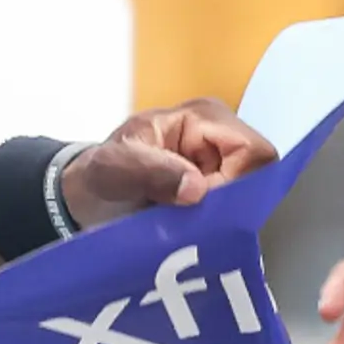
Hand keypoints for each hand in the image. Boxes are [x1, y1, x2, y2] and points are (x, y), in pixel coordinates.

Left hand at [58, 96, 276, 227]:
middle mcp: (222, 136)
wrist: (87, 196)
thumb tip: (197, 188)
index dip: (234, 183)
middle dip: (226, 203)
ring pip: (248, 196)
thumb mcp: (113, 168)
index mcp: (203, 116)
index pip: (253, 152)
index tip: (199, 202)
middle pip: (257, 177)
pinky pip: (235, 208)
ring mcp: (224, 162)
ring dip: (219, 215)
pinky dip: (215, 221)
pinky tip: (190, 227)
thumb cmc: (100, 173)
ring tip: (184, 221)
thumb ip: (151, 172)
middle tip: (187, 215)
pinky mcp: (220, 186)